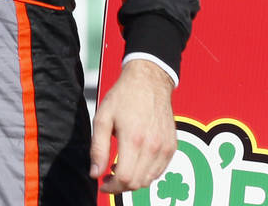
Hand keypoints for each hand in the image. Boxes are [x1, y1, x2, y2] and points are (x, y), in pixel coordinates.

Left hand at [90, 60, 176, 194]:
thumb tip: (95, 173)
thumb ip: (98, 148)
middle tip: (109, 175)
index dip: (111, 187)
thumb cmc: (124, 95)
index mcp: (134, 139)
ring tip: (121, 166)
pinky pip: (159, 171)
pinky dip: (147, 173)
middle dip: (120, 185)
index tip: (103, 182)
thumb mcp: (103, 117)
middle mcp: (153, 147)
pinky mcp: (172, 146)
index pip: (124, 179)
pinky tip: (136, 160)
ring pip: (149, 180)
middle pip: (137, 183)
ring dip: (134, 180)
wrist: (149, 80)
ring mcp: (165, 148)